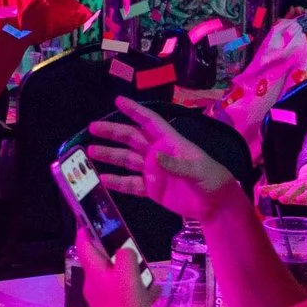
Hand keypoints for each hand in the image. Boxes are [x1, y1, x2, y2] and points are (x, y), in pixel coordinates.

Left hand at [74, 227, 153, 306]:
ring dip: (131, 274)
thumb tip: (124, 251)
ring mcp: (101, 301)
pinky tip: (151, 297)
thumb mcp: (129, 275)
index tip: (95, 217)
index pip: (84, 244)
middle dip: (118, 254)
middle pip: (102, 261)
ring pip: (115, 278)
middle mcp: (93, 286)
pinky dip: (135, 291)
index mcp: (93, 273)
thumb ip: (125, 255)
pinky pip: (122, 294)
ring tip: (148, 279)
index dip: (87, 229)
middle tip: (136, 252)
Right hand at [86, 97, 246, 226]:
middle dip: (113, 132)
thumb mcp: (199, 171)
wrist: (216, 205)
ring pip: (127, 160)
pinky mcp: (151, 189)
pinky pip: (130, 184)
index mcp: (171, 143)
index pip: (150, 122)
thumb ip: (177, 165)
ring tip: (89, 152)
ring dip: (109, 155)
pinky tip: (102, 178)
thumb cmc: (213, 180)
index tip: (118, 101)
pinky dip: (116, 182)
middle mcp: (158, 153)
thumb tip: (155, 158)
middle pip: (132, 138)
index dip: (135, 111)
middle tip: (92, 127)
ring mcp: (153, 171)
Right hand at [258, 159, 306, 207]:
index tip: (298, 200)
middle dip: (288, 194)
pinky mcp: (288, 186)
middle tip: (280, 199)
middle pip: (296, 190)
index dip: (305, 196)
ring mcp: (295, 184)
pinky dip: (270, 188)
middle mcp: (305, 185)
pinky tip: (261, 190)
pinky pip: (278, 186)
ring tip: (269, 195)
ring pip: (286, 187)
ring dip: (277, 190)